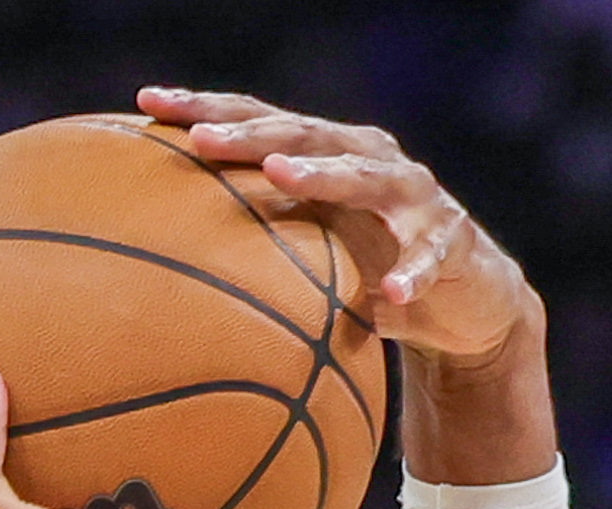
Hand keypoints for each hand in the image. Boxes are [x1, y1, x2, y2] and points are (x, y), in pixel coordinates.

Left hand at [135, 89, 537, 368]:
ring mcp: (415, 195)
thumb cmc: (371, 269)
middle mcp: (369, 158)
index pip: (259, 120)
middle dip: (251, 133)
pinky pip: (430, 254)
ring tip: (282, 176)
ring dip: (322, 176)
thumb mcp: (311, 250)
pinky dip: (414, 272)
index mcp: (327, 153)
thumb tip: (159, 258)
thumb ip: (256, 240)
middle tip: (201, 140)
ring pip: (367, 177)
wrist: (464, 300)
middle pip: (304, 134)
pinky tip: (394, 293)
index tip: (147, 104)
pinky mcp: (452, 239)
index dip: (205, 109)